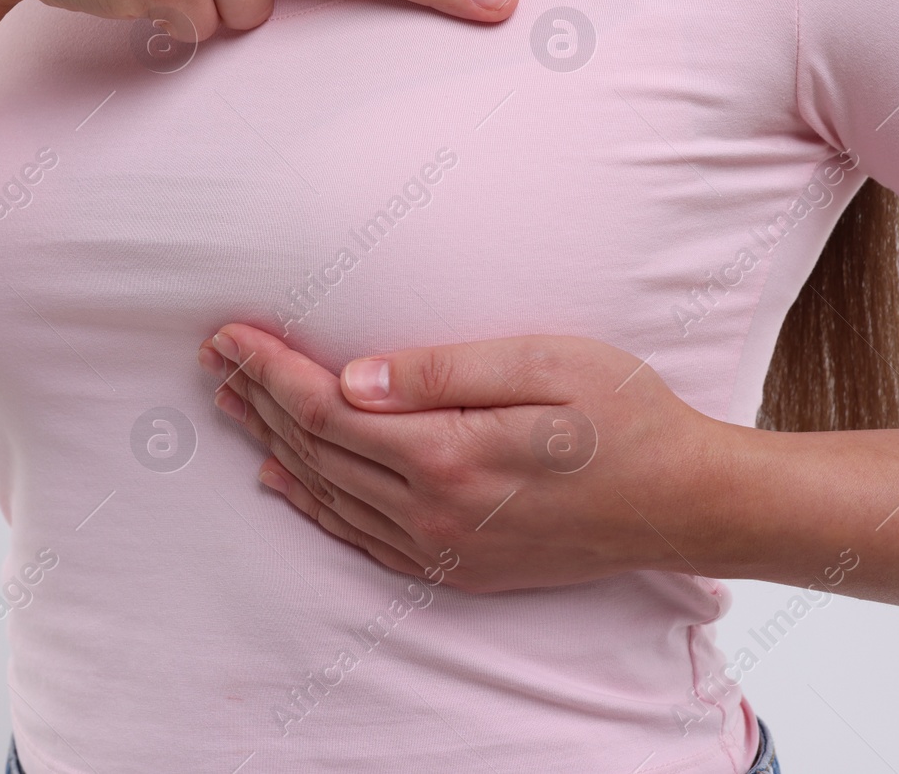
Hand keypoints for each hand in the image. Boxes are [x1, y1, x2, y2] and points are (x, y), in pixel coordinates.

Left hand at [196, 323, 735, 592]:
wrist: (684, 503)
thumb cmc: (625, 417)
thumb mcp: (544, 364)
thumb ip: (441, 372)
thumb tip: (351, 378)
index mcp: (448, 455)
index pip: (325, 409)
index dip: (270, 369)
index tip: (230, 333)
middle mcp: (432, 513)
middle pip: (315, 450)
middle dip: (258, 398)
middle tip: (214, 356)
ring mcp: (442, 548)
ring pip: (328, 494)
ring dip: (274, 445)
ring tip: (232, 404)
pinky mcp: (456, 566)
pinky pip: (359, 536)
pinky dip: (313, 503)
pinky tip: (285, 479)